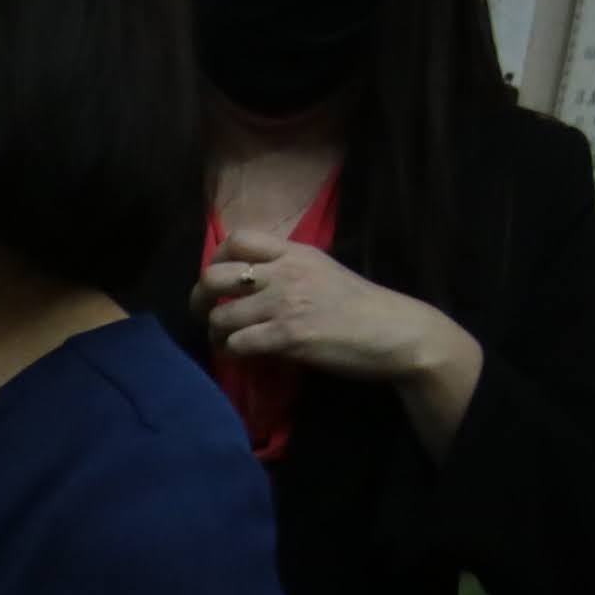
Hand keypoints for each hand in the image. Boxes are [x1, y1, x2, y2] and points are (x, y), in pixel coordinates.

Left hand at [199, 230, 470, 392]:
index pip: (237, 239)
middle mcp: (284, 272)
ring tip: (228, 342)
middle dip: (199, 299)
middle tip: (205, 315)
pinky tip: (243, 355)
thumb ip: (287, 270)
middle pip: (214, 275)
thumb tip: (250, 284)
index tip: (217, 282)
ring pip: (221, 316)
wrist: (394, 332)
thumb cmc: (361, 306)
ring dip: (217, 334)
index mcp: (293, 252)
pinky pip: (239, 343)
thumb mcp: (322, 271)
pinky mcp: (289, 336)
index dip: (216, 259)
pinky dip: (233, 352)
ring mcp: (285, 304)